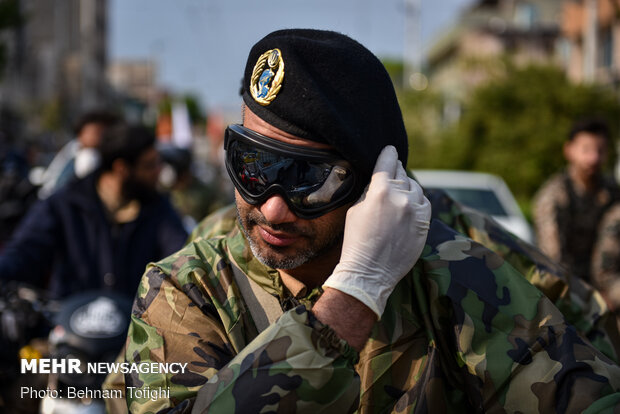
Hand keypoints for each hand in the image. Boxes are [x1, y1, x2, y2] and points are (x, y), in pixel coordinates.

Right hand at [322, 145, 430, 317]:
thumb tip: (379, 178)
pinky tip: (408, 206)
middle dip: (396, 172)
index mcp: (381, 191)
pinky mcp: (424, 223)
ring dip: (408, 188)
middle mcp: (402, 197)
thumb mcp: (356, 209)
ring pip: (416, 188)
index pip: (388, 161)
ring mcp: (416, 211)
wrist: (370, 271)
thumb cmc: (357, 240)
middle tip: (392, 172)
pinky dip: (417, 202)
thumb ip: (371, 190)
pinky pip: (424, 204)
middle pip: (402, 174)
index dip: (388, 153)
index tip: (390, 149)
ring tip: (398, 194)